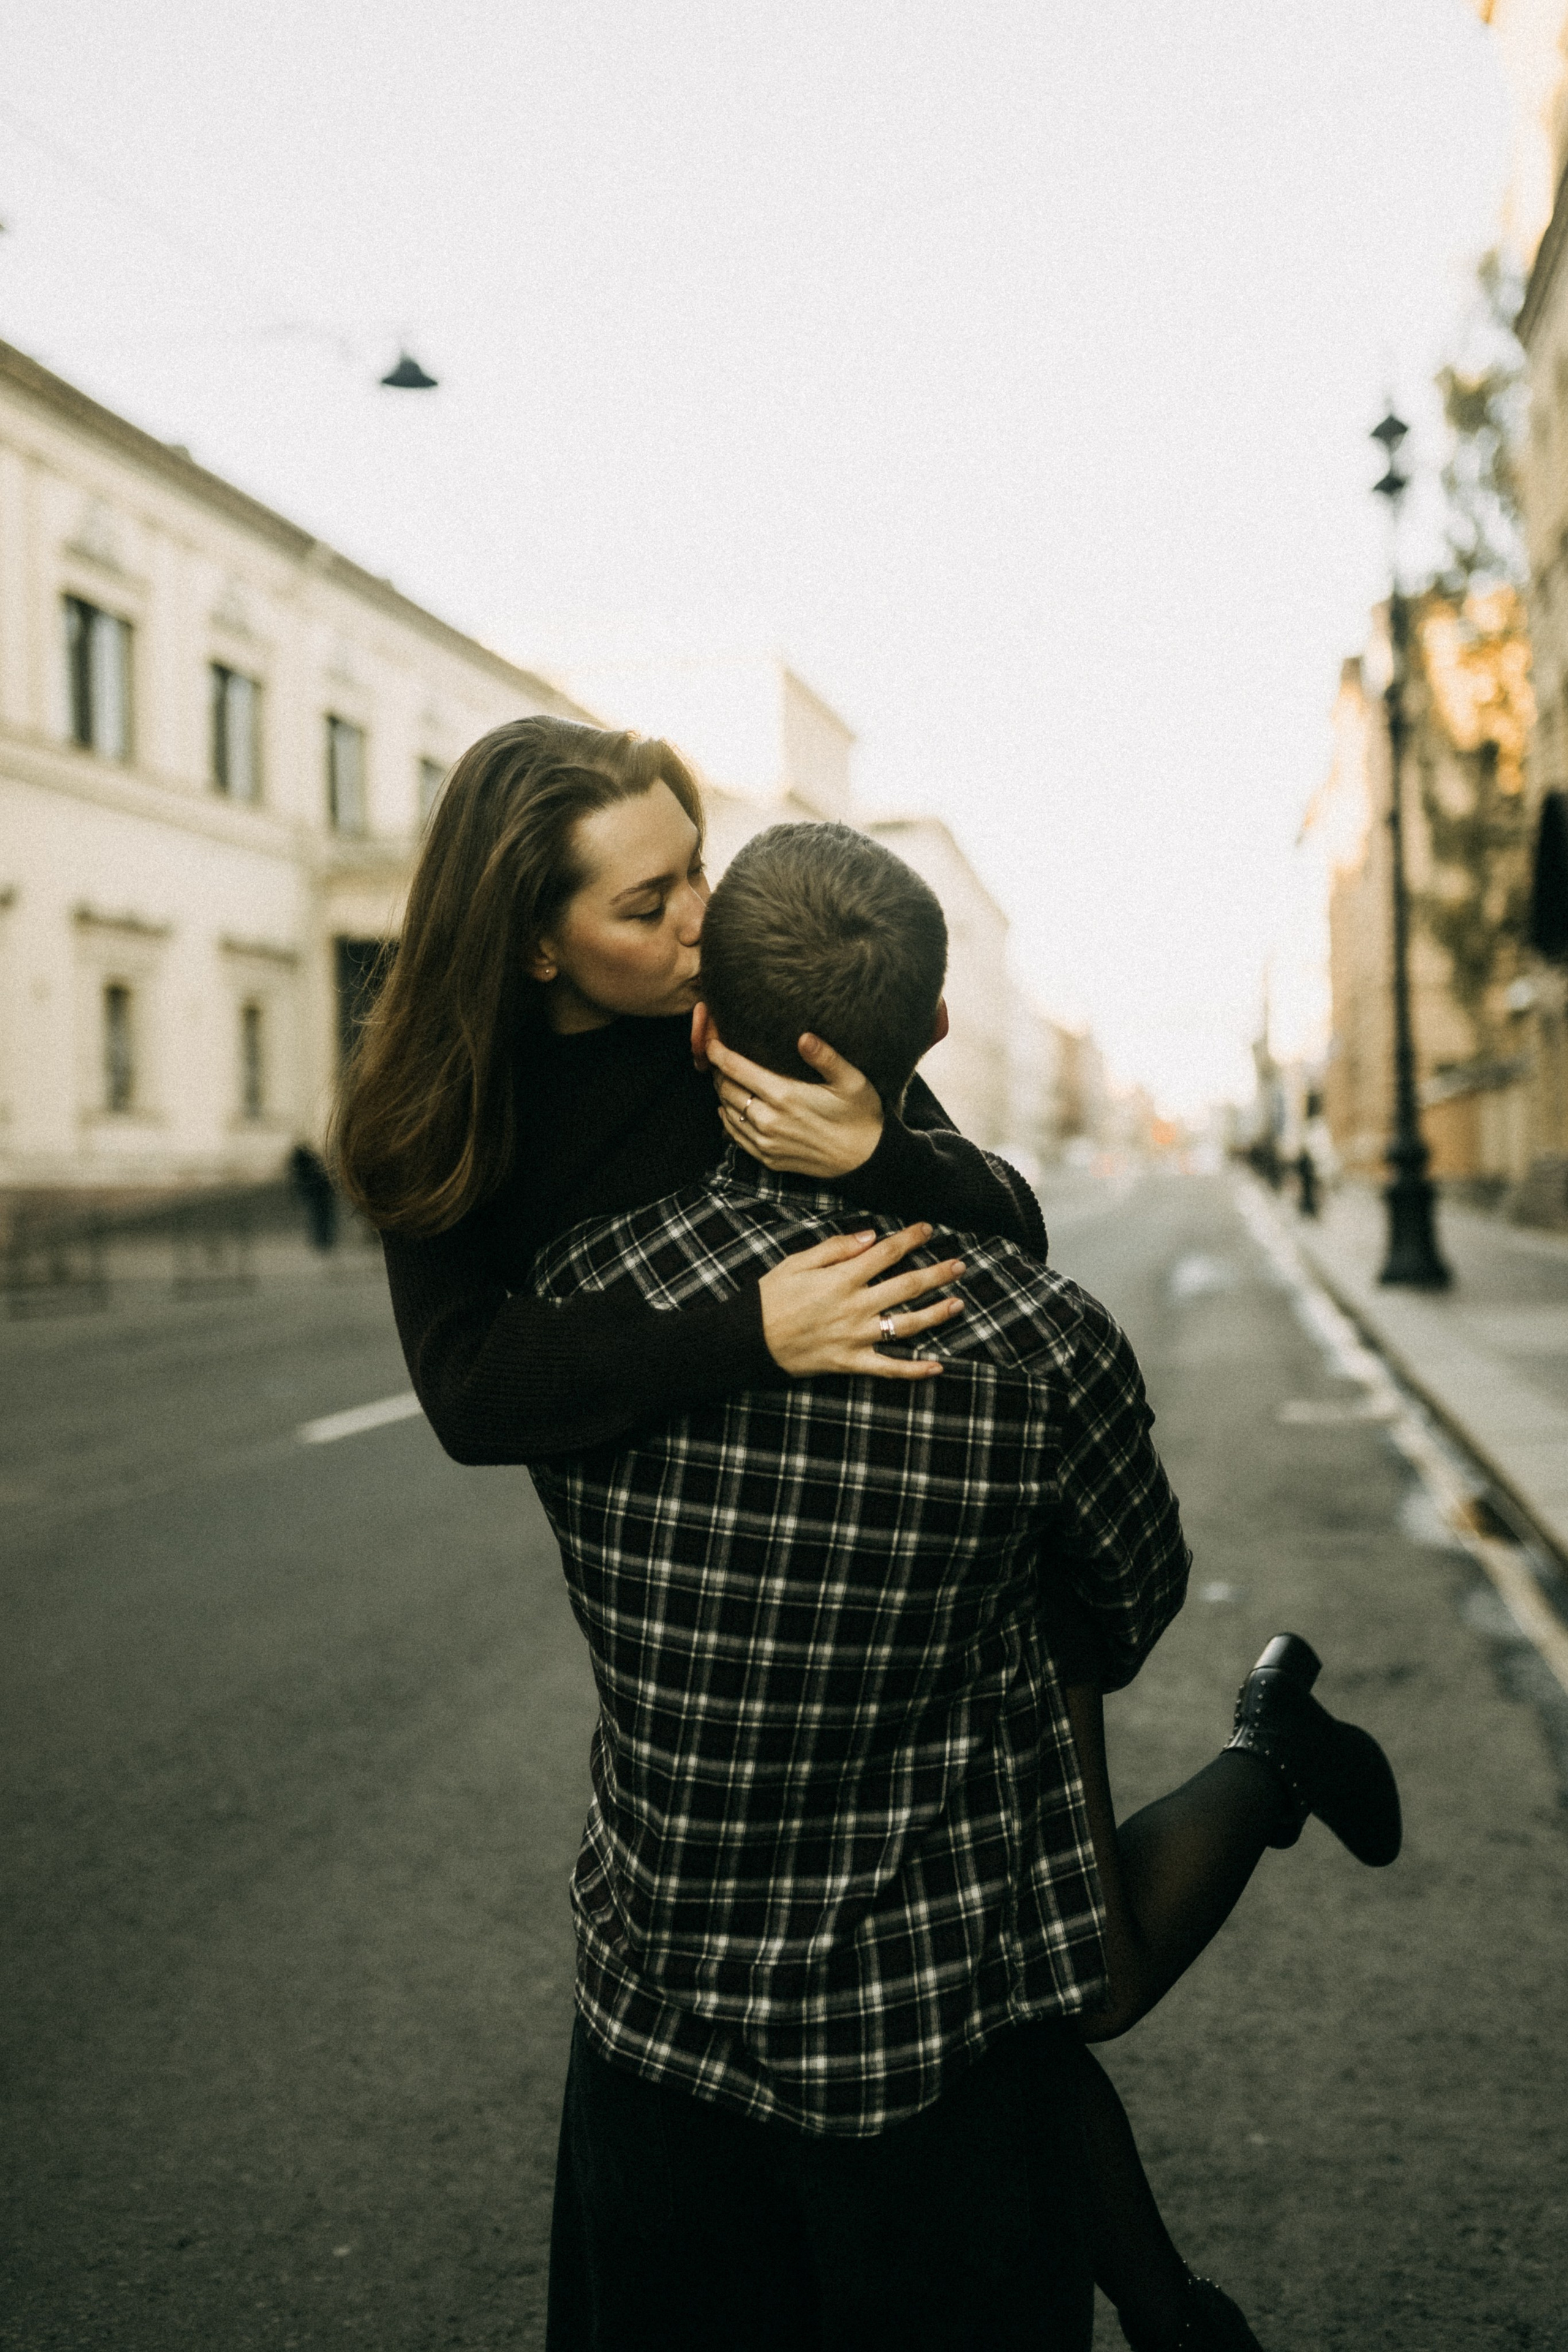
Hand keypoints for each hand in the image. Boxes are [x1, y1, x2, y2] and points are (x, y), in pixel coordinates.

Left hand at [706, 1030, 884, 1176]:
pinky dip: (727, 1118)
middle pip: (726, 1089)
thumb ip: (825, 1057)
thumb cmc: (860, 1114)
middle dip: (717, 1070)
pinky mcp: (768, 1158)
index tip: (712, 1040)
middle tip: (719, 1057)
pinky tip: (731, 1107)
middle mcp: (768, 1120)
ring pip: (726, 1111)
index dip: (718, 1052)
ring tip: (724, 1078)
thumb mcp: (852, 1080)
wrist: (865, 1159)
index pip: (736, 1069)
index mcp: (784, 1096)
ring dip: (722, 1093)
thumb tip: (803, 1036)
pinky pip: (735, 1136)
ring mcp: (766, 1142)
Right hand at [758, 1224, 964, 1381]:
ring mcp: (856, 1337)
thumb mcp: (796, 1262)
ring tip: (959, 1304)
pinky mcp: (851, 1363)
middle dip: (936, 1273)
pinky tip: (937, 1366)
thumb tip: (872, 1236)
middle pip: (906, 1286)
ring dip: (936, 1314)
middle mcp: (855, 1306)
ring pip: (907, 1325)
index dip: (910, 1239)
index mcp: (841, 1278)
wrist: (747, 1341)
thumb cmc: (769, 1298)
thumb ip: (835, 1248)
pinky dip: (914, 1370)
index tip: (929, 1229)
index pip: (886, 1253)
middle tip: (959, 1265)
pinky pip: (889, 1368)